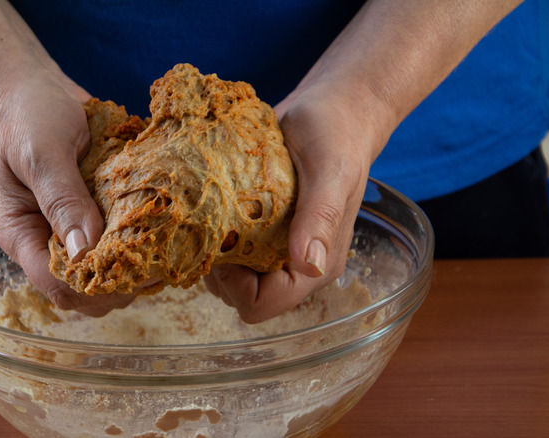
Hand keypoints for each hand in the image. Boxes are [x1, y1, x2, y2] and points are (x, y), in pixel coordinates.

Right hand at [0, 66, 136, 316]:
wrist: (30, 85)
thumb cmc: (26, 115)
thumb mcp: (42, 153)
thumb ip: (62, 200)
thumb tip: (84, 251)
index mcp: (23, 236)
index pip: (59, 286)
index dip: (98, 287)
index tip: (137, 268)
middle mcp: (46, 241)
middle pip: (86, 289)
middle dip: (122, 282)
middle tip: (160, 259)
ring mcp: (71, 230)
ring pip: (105, 271)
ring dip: (135, 264)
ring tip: (164, 245)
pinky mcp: (93, 214)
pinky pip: (117, 242)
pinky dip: (138, 241)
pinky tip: (160, 229)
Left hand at [205, 94, 372, 322]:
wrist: (332, 108)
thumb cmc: (337, 136)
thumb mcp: (331, 172)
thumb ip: (320, 218)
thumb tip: (310, 266)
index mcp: (315, 265)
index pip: (263, 304)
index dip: (235, 285)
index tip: (225, 241)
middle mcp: (293, 263)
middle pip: (239, 295)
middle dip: (218, 268)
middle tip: (214, 221)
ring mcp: (273, 247)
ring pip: (226, 275)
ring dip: (211, 249)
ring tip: (212, 209)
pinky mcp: (257, 228)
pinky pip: (225, 248)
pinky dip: (212, 232)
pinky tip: (212, 203)